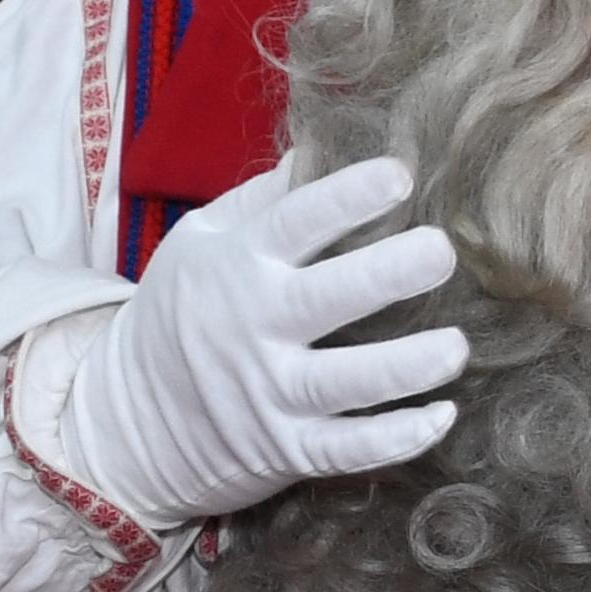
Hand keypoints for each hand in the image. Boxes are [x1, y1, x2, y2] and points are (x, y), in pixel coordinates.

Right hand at [63, 153, 469, 523]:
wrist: (133, 420)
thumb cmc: (181, 315)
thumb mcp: (199, 243)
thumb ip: (261, 200)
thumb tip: (321, 143)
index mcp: (238, 265)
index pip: (295, 223)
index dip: (347, 198)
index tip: (399, 176)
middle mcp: (256, 328)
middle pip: (327, 298)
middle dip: (387, 274)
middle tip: (441, 251)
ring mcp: (272, 393)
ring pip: (346, 382)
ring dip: (405, 366)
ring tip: (457, 347)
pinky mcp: (290, 448)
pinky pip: (348, 448)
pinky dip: (396, 438)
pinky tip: (442, 416)